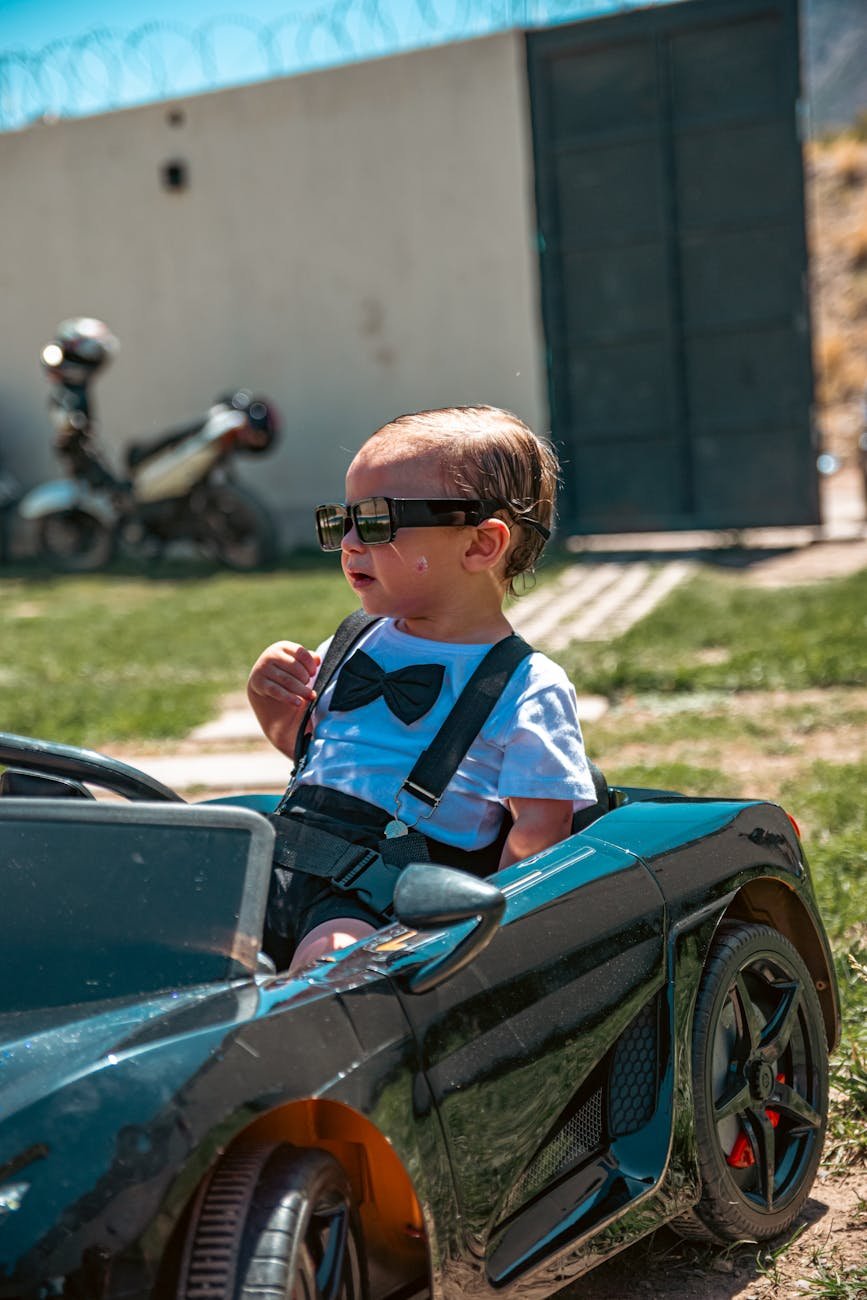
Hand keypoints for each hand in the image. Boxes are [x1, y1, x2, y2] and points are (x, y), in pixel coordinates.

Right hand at [247, 642, 321, 756]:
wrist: (262, 682)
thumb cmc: (285, 670)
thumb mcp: (295, 661)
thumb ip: (308, 659)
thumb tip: (318, 660)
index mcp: (282, 646)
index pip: (301, 653)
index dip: (310, 664)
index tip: (314, 674)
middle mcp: (271, 655)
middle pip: (295, 667)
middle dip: (306, 679)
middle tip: (310, 686)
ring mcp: (263, 668)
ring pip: (287, 680)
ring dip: (301, 690)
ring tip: (310, 696)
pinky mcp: (258, 682)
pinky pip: (276, 691)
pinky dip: (289, 697)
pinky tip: (298, 702)